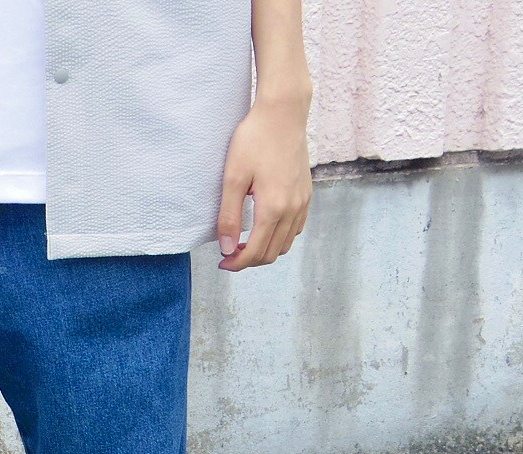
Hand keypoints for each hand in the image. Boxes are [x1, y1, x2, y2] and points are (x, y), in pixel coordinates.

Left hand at [217, 93, 311, 271]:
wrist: (283, 113)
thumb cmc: (254, 140)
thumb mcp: (233, 178)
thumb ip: (229, 216)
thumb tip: (226, 249)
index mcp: (273, 208)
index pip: (255, 252)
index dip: (236, 263)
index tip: (222, 262)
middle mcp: (292, 209)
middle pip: (271, 254)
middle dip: (248, 260)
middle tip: (228, 254)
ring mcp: (303, 202)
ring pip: (285, 244)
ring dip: (264, 250)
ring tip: (244, 243)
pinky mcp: (307, 194)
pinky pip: (295, 229)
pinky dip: (279, 237)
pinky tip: (263, 228)